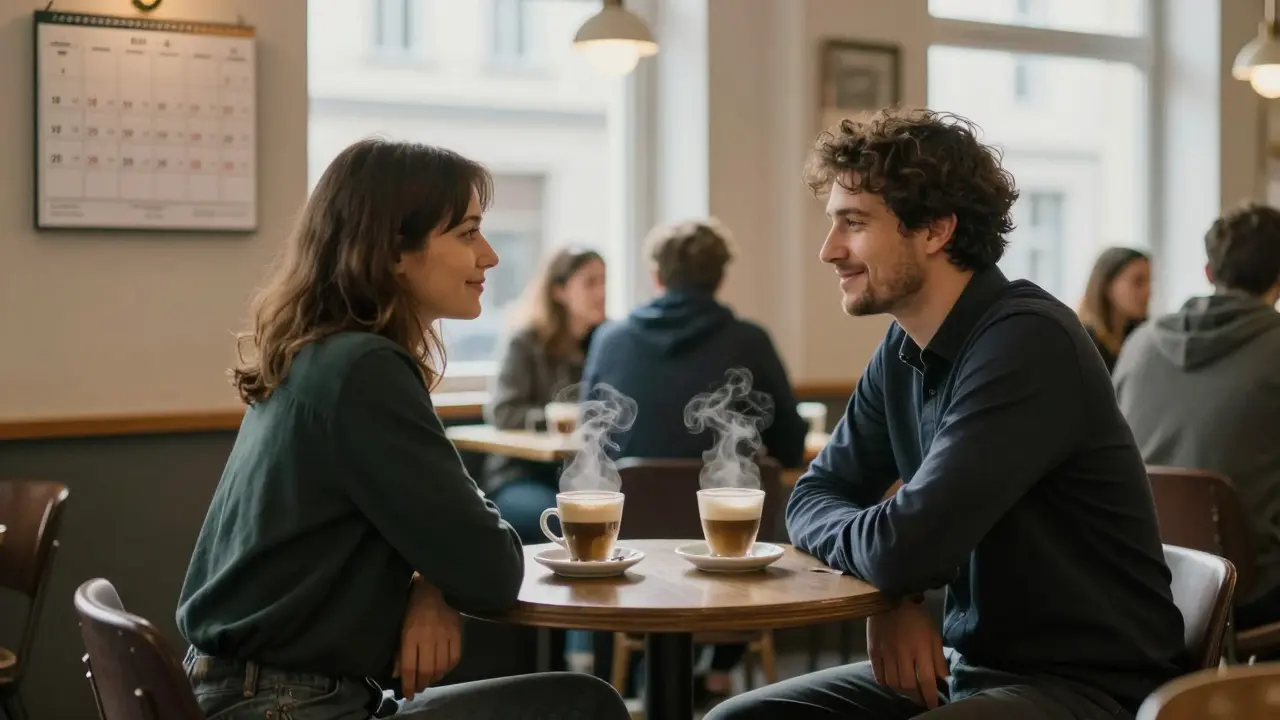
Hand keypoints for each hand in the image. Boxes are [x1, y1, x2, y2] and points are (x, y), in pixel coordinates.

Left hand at [394, 575, 461, 699]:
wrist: (436, 585)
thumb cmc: (413, 604)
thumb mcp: (401, 625)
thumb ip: (399, 650)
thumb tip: (397, 673)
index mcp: (411, 635)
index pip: (410, 668)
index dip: (408, 685)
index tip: (408, 694)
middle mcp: (428, 638)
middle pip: (426, 670)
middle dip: (421, 684)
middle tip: (418, 689)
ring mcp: (445, 636)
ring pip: (441, 667)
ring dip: (435, 678)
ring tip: (430, 680)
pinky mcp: (457, 633)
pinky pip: (455, 657)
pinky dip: (449, 668)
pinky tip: (443, 669)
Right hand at [867, 600, 948, 708]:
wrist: (891, 596)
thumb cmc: (917, 616)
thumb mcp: (934, 634)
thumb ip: (938, 657)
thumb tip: (944, 678)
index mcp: (920, 648)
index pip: (926, 680)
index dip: (930, 696)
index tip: (933, 705)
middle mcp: (902, 653)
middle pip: (908, 685)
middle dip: (916, 696)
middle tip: (920, 698)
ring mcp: (886, 652)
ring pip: (893, 682)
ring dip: (901, 691)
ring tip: (907, 691)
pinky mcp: (873, 650)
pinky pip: (878, 674)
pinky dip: (884, 682)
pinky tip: (890, 682)